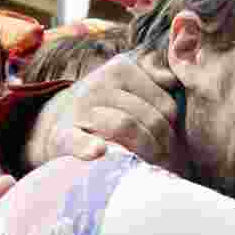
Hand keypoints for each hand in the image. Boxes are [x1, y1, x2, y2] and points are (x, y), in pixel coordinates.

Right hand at [24, 52, 181, 169]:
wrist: (60, 122)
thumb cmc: (108, 107)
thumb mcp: (130, 85)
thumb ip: (155, 78)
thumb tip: (172, 80)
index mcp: (121, 69)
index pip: (165, 104)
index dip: (174, 127)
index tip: (172, 141)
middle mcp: (99, 85)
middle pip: (150, 117)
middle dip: (163, 144)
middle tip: (166, 161)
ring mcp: (80, 110)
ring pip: (125, 125)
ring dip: (144, 151)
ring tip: (151, 165)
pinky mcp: (62, 136)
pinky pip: (77, 140)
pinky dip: (88, 146)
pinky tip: (99, 151)